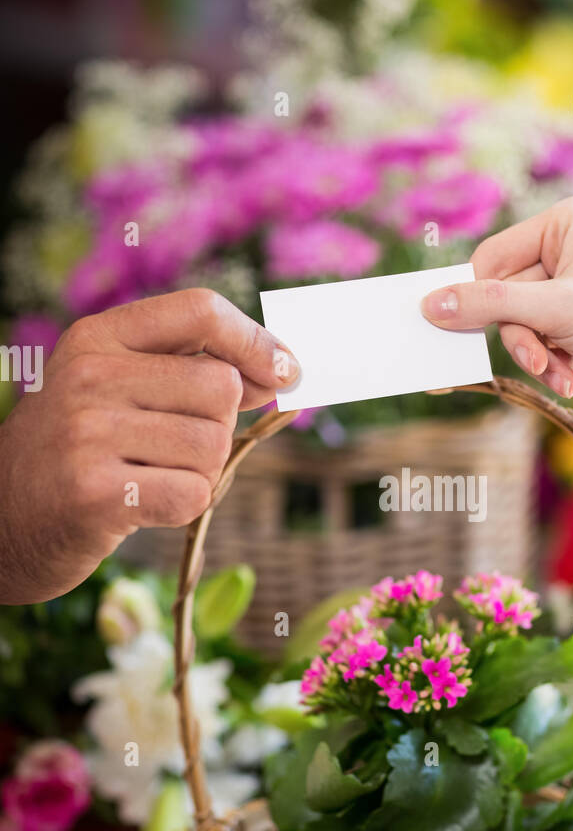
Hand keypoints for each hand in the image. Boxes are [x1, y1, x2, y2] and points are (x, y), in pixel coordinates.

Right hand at [0, 289, 298, 602]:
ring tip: (149, 477)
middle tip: (171, 450)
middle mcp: (89, 376)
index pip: (201, 311)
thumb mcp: (115, 390)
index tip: (286, 372)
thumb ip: (188, 371)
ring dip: (200, 472)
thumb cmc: (78, 453)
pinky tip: (142, 505)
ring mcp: (89, 434)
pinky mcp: (96, 494)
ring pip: (213, 446)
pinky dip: (184, 506)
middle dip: (218, 427)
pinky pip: (193, 494)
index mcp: (97, 338)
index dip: (257, 341)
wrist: (1, 520)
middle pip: (220, 387)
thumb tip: (281, 372)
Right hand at [423, 196, 572, 487]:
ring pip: (514, 324)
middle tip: (540, 359)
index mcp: (563, 222)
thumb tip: (430, 306)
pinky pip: (534, 341)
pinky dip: (546, 363)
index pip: (490, 260)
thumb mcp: (557, 312)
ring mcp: (568, 286)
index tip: (479, 331)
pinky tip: (569, 378)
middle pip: (500, 295)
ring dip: (534, 355)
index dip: (487, 299)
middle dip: (520, 335)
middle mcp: (564, 247)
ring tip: (560, 375)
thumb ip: (491, 305)